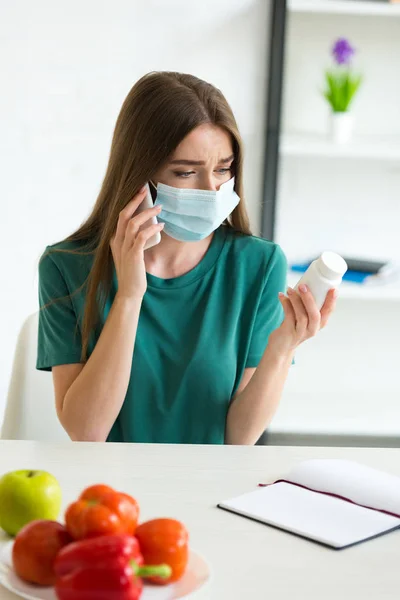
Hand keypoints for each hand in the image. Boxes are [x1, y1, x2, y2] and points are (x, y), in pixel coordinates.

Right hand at [110, 186, 163, 300]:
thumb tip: (149, 227)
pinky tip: (160, 226)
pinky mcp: (133, 255)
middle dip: (135, 200)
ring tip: (159, 208)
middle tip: (145, 190)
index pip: (121, 216)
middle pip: (124, 214)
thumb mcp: (131, 253)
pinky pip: (142, 237)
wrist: (130, 291)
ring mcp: (124, 248)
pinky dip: (152, 229)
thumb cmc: (133, 273)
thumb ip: (135, 241)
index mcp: (115, 239)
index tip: (140, 192)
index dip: (130, 202)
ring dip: (147, 213)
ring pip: (133, 223)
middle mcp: (117, 241)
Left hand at [268, 285, 336, 356]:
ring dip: (295, 300)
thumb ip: (306, 306)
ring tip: (290, 289)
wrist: (281, 347)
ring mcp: (301, 332)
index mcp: (319, 324)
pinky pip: (288, 316)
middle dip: (309, 299)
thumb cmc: (293, 327)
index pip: (328, 312)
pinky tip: (281, 296)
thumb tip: (303, 284)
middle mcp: (312, 329)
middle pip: (315, 315)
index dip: (331, 301)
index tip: (333, 289)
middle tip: (303, 285)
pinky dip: (285, 303)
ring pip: (301, 316)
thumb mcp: (304, 318)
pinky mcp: (289, 332)